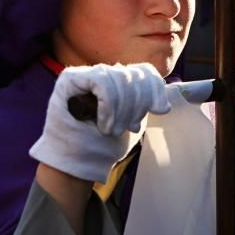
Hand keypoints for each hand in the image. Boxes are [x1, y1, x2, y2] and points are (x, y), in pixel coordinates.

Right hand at [29, 63, 171, 182]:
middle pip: (133, 74)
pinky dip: (108, 106)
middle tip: (129, 127)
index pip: (144, 70)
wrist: (77, 164)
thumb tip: (164, 102)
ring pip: (119, 77)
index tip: (161, 110)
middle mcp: (102, 72)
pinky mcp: (70, 78)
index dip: (155, 88)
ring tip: (114, 130)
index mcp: (119, 81)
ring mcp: (84, 73)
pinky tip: (104, 125)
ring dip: (121, 109)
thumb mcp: (132, 122)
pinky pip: (101, 82)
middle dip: (137, 104)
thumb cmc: (104, 145)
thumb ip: (143, 105)